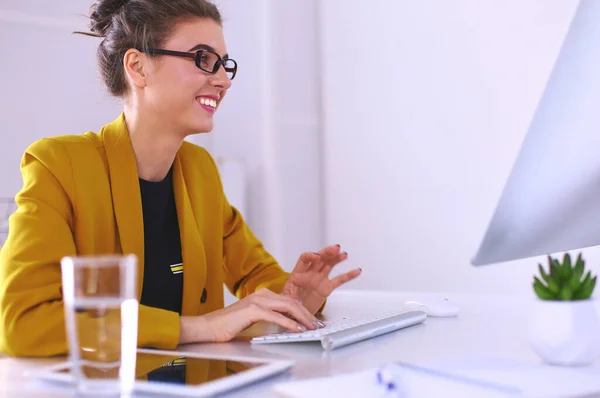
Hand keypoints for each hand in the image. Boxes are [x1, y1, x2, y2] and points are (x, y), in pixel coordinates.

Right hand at [179, 288, 322, 343]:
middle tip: (318, 324)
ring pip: (287, 307)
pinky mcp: (252, 311)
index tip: (313, 320)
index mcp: (262, 295)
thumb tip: (286, 320)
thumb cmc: (228, 324)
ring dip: (302, 318)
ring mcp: (257, 301)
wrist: (209, 326)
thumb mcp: (253, 317)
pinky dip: (289, 323)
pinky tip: (296, 329)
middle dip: (307, 314)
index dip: (304, 310)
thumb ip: (269, 315)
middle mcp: (261, 295)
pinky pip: (276, 316)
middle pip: (292, 302)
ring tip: (312, 327)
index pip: (289, 300)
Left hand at [282, 244, 361, 313]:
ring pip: (329, 265)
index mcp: (297, 273)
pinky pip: (339, 280)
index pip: (304, 259)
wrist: (295, 314)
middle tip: (335, 248)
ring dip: (336, 258)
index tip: (316, 256)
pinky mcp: (327, 287)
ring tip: (344, 254)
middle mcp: (309, 273)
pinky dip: (348, 275)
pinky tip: (357, 271)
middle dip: (327, 252)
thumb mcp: (285, 300)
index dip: (310, 256)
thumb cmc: (288, 304)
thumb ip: (289, 297)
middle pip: (319, 258)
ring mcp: (319, 279)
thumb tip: (294, 297)